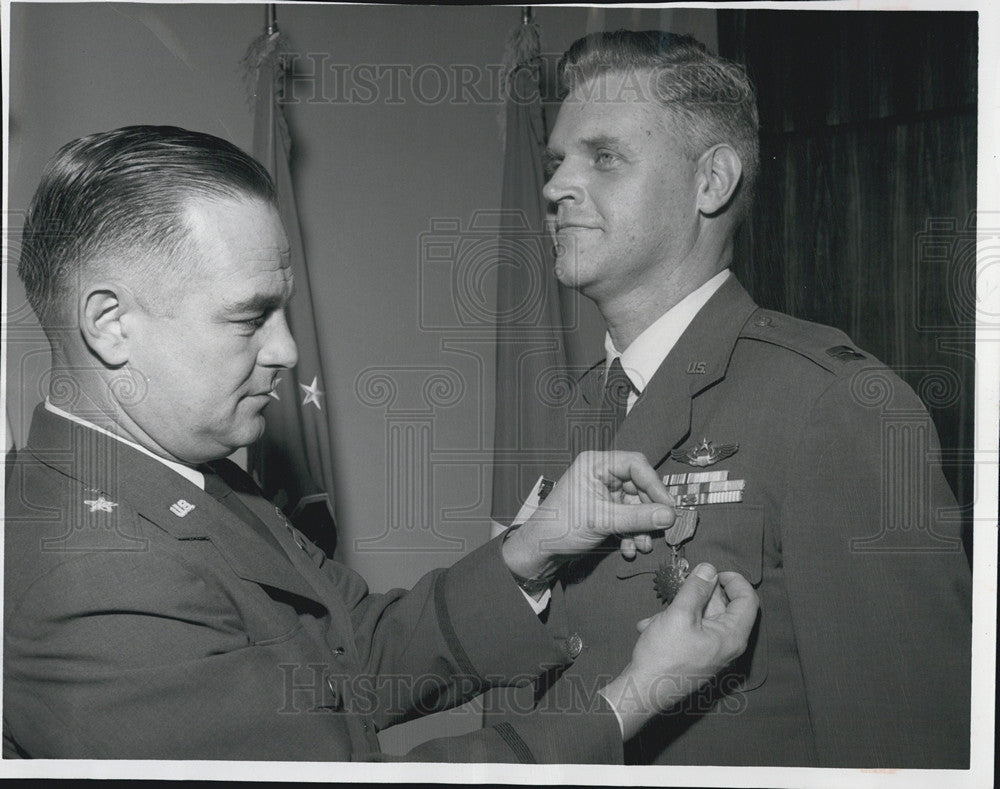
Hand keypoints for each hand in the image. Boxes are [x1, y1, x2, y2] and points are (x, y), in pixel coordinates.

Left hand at [501, 451, 674, 583]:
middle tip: (661, 531)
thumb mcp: (602, 521)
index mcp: (595, 464)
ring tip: (642, 546)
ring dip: (642, 527)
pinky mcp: (604, 509)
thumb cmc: (560, 527)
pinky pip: (628, 517)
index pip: (636, 465)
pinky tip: (630, 549)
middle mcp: (600, 474)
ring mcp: (603, 492)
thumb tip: (670, 515)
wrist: (539, 551)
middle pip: (640, 486)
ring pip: (636, 505)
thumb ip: (638, 517)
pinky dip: (632, 533)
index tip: (669, 507)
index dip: (656, 485)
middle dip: (649, 512)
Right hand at [598, 564, 757, 740]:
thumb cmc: (664, 655)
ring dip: (681, 609)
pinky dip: (675, 623)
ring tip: (658, 615)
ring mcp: (712, 653)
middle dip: (699, 595)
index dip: (733, 580)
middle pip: (724, 607)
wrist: (643, 692)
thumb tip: (709, 569)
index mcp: (732, 636)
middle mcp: (727, 646)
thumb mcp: (679, 614)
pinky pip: (693, 631)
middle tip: (680, 588)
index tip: (712, 572)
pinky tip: (651, 627)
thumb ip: (696, 589)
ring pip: (703, 618)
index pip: (748, 600)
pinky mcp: (697, 657)